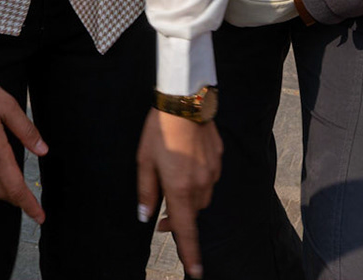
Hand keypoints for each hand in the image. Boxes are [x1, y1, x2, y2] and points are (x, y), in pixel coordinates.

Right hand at [0, 75, 47, 222]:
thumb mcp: (8, 106)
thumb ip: (26, 131)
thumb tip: (43, 150)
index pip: (15, 187)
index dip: (29, 204)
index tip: (39, 215)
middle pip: (1, 190)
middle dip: (17, 199)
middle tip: (29, 202)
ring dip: (0, 193)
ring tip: (11, 193)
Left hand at [137, 109, 221, 278]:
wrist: (185, 99)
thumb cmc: (159, 130)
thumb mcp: (144, 161)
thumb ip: (146, 191)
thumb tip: (146, 216)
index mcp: (179, 188)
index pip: (185, 229)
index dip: (190, 253)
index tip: (197, 272)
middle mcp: (201, 184)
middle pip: (192, 212)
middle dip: (179, 215)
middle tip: (162, 212)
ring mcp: (213, 171)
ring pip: (202, 196)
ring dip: (189, 196)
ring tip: (174, 178)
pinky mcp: (219, 158)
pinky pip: (210, 178)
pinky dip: (198, 179)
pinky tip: (187, 161)